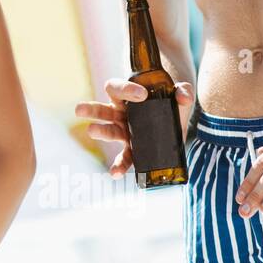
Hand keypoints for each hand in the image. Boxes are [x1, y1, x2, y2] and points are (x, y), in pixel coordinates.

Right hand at [76, 77, 194, 176]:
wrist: (176, 119)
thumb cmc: (170, 102)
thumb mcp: (178, 94)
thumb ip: (183, 91)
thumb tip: (183, 97)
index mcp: (126, 97)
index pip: (117, 88)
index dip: (126, 89)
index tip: (142, 94)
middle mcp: (120, 114)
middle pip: (101, 110)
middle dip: (90, 110)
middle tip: (79, 109)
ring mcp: (124, 132)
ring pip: (107, 131)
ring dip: (99, 132)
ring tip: (91, 131)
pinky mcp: (132, 149)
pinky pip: (123, 158)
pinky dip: (118, 166)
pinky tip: (114, 174)